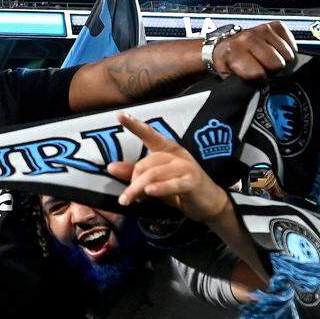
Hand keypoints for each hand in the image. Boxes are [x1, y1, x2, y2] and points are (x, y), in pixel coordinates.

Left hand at [109, 113, 228, 221]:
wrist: (209, 204)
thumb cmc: (178, 188)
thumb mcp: (154, 180)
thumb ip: (133, 173)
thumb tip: (110, 167)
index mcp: (166, 149)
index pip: (149, 134)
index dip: (134, 124)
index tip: (119, 114)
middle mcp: (176, 154)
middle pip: (146, 163)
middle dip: (132, 181)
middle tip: (126, 197)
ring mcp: (186, 166)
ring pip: (155, 174)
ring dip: (139, 188)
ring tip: (129, 200)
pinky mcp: (193, 181)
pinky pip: (173, 183)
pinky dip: (160, 188)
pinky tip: (149, 192)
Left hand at [211, 21, 296, 79]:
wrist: (228, 45)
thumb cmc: (230, 61)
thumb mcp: (228, 76)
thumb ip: (239, 84)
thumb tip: (253, 89)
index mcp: (234, 52)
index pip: (257, 74)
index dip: (259, 80)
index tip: (256, 78)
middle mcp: (248, 38)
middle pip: (277, 64)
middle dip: (271, 70)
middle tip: (263, 68)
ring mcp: (262, 29)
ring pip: (288, 55)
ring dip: (280, 60)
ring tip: (267, 59)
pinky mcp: (275, 25)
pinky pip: (293, 44)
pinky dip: (287, 50)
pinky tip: (275, 51)